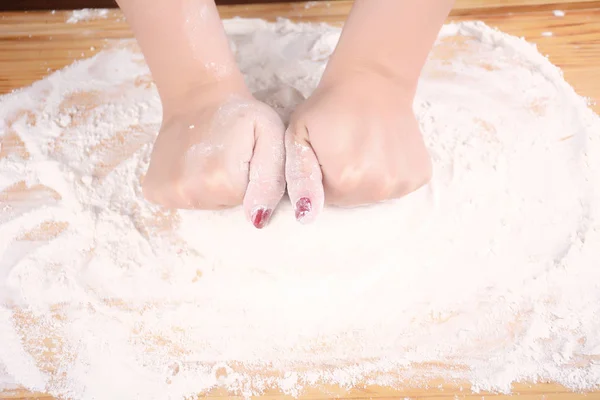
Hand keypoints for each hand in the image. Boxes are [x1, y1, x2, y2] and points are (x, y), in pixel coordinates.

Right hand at [143, 81, 285, 228]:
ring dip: (210, 186)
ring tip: (209, 158)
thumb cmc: (240, 115)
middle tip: (226, 156)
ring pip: (203, 204)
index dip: (249, 180)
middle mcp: (190, 191)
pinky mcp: (153, 191)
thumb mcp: (270, 136)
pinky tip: (189, 164)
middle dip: (230, 185)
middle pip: (223, 205)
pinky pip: (179, 202)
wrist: (197, 97)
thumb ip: (271, 180)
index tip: (243, 156)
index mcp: (220, 181)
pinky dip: (187, 187)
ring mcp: (168, 193)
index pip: (246, 202)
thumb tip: (257, 219)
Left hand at [285, 72, 431, 222]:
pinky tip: (384, 149)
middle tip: (344, 149)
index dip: (321, 177)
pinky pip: (397, 186)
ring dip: (367, 177)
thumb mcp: (299, 136)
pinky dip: (389, 172)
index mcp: (346, 180)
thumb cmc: (330, 107)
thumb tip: (306, 215)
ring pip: (374, 194)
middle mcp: (378, 186)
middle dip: (343, 180)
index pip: (325, 199)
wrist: (373, 82)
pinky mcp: (420, 175)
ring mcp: (402, 182)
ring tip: (364, 147)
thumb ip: (299, 176)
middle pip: (351, 199)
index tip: (326, 153)